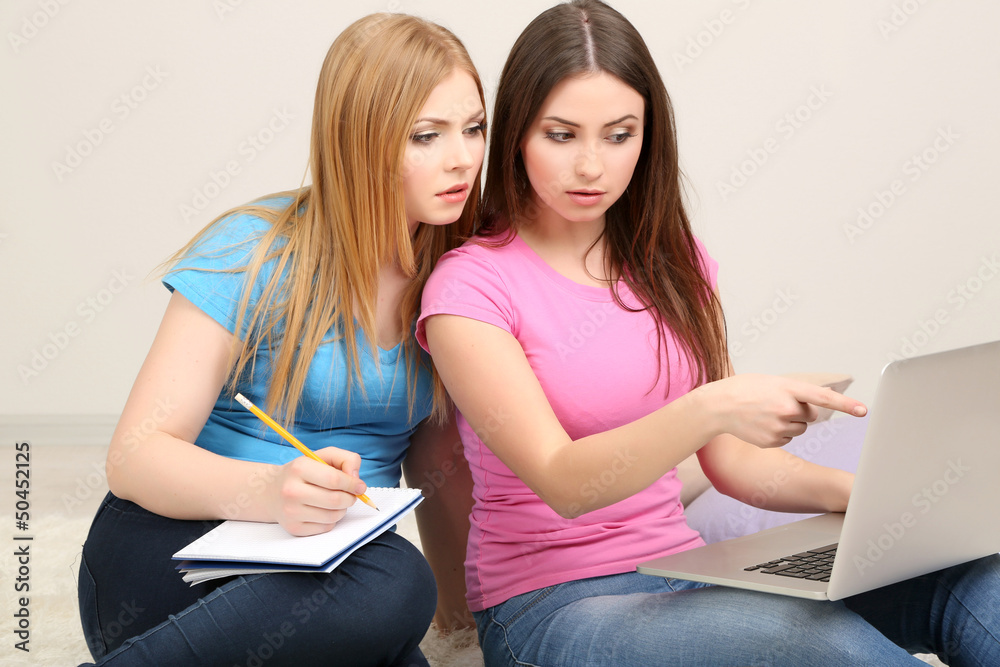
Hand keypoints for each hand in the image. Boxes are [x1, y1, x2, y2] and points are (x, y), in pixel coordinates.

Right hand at [266, 447, 366, 535]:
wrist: (272, 491)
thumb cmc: (304, 473)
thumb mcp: (323, 457)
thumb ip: (346, 459)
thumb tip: (357, 480)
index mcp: (300, 468)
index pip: (334, 479)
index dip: (353, 484)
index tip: (360, 486)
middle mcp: (291, 490)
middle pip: (335, 500)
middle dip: (350, 498)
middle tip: (350, 495)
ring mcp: (291, 511)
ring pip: (333, 516)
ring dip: (342, 509)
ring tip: (336, 501)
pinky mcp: (294, 528)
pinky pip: (326, 527)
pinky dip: (331, 520)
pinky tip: (324, 510)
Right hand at [699, 374, 866, 448]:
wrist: (717, 406)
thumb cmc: (745, 390)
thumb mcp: (772, 382)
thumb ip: (795, 393)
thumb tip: (814, 411)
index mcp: (787, 388)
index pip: (823, 397)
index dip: (845, 404)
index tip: (863, 411)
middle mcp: (786, 408)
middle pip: (811, 415)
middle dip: (800, 410)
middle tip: (777, 403)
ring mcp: (778, 426)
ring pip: (800, 429)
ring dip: (789, 422)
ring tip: (766, 414)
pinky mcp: (772, 441)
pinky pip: (787, 439)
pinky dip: (778, 433)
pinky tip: (761, 425)